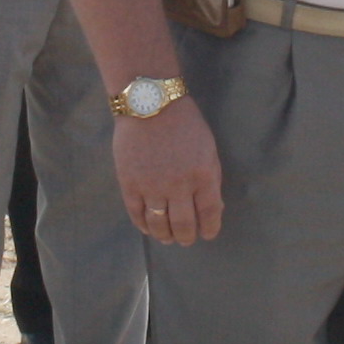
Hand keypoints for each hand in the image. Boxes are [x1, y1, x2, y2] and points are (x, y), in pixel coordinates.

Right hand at [114, 97, 224, 244]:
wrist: (150, 104)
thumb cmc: (184, 123)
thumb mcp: (208, 148)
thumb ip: (210, 178)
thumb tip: (213, 208)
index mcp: (203, 175)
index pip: (209, 214)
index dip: (209, 229)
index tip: (207, 234)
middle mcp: (179, 185)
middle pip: (183, 225)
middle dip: (186, 237)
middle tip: (186, 240)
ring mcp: (152, 186)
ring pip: (159, 224)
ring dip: (165, 236)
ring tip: (168, 238)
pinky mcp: (130, 183)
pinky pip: (137, 214)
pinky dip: (143, 226)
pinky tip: (148, 228)